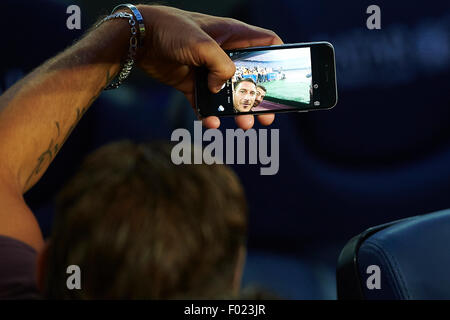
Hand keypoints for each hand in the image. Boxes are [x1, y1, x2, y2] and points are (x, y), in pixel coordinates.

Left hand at [135, 5, 282, 129]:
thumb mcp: (202, 44)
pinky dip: (209, 115)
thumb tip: (222, 88)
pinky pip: (206, 103)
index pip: (266, 43)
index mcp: (233, 36)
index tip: (286, 77)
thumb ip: (221, 65)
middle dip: (260, 97)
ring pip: (230, 94)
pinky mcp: (193, 84)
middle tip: (267, 116)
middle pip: (251, 77)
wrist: (138, 39)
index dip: (279, 57)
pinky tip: (210, 123)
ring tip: (245, 125)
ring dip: (237, 111)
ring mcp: (209, 70)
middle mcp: (224, 54)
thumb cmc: (171, 30)